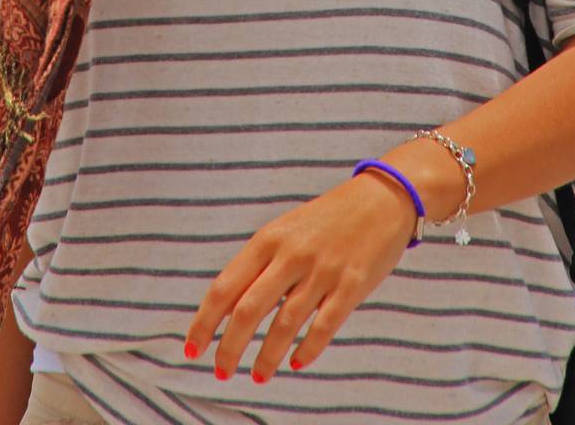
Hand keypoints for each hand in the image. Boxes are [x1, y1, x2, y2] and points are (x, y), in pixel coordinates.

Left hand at [183, 167, 416, 384]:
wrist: (381, 198)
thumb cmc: (327, 219)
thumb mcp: (286, 230)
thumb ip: (260, 264)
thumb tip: (227, 308)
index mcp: (269, 239)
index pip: (225, 287)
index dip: (204, 322)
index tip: (192, 348)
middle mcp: (291, 255)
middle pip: (248, 309)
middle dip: (229, 347)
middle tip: (221, 372)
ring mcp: (322, 270)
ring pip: (284, 324)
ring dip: (267, 357)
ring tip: (258, 376)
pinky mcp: (351, 285)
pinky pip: (323, 326)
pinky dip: (307, 350)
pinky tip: (296, 362)